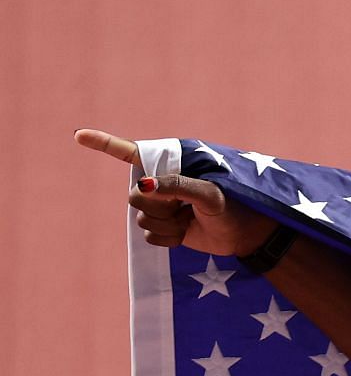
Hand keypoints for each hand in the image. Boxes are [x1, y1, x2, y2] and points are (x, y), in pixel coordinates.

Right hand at [75, 127, 277, 257]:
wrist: (247, 235)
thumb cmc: (234, 207)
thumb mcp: (209, 194)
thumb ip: (178, 186)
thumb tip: (143, 185)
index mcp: (169, 167)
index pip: (132, 154)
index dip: (104, 143)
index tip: (79, 135)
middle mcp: (160, 185)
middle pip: (134, 197)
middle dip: (159, 207)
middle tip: (186, 209)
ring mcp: (161, 207)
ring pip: (141, 219)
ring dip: (167, 225)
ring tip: (190, 220)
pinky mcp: (164, 228)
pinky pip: (149, 237)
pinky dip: (168, 239)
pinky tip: (187, 233)